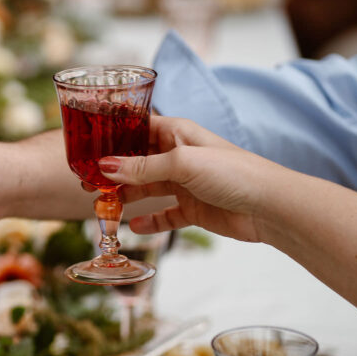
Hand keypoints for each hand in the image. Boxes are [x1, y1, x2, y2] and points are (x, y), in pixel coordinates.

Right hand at [98, 116, 283, 241]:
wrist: (270, 206)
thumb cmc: (234, 172)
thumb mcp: (181, 163)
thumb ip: (142, 167)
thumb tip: (105, 166)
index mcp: (177, 133)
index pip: (137, 129)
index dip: (112, 138)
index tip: (87, 149)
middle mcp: (178, 155)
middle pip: (136, 160)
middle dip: (112, 171)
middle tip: (86, 181)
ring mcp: (185, 183)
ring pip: (146, 187)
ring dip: (125, 195)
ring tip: (102, 204)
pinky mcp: (193, 208)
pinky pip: (164, 214)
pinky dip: (149, 220)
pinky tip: (133, 226)